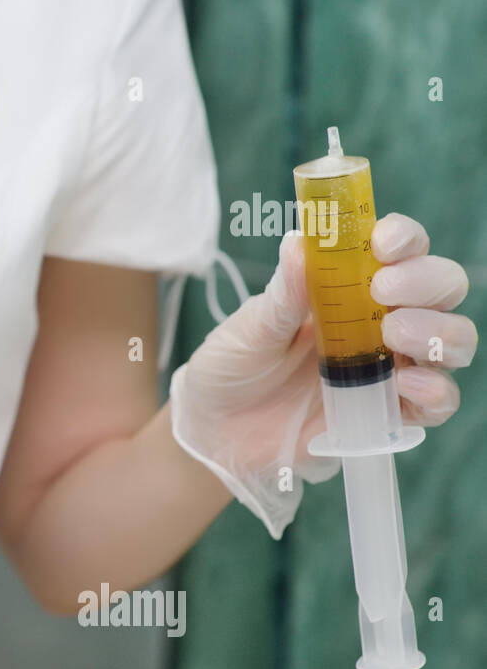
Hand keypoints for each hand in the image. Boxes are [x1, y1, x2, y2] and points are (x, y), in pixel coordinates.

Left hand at [170, 214, 476, 538]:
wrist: (216, 431)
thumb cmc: (232, 367)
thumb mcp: (249, 328)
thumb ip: (282, 294)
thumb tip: (297, 241)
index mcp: (349, 286)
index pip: (400, 249)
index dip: (404, 238)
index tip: (382, 242)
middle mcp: (381, 320)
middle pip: (442, 287)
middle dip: (426, 280)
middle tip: (383, 291)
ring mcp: (390, 367)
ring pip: (452, 340)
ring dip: (438, 331)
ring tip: (394, 333)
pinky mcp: (390, 414)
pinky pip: (436, 403)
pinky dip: (436, 391)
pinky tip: (407, 383)